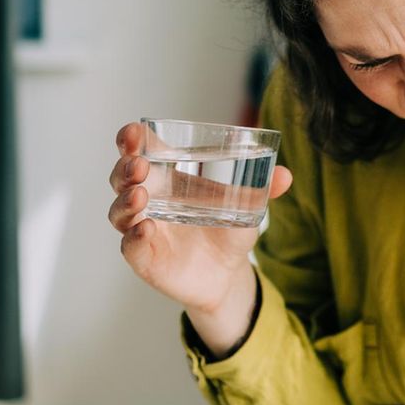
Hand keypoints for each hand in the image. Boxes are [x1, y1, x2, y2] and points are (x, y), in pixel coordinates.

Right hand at [107, 121, 292, 315]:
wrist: (227, 273)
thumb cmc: (226, 228)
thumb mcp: (247, 205)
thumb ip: (264, 189)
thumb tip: (285, 176)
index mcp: (168, 176)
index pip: (139, 151)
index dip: (131, 139)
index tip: (135, 132)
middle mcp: (148, 199)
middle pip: (122, 177)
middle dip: (125, 167)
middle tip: (138, 164)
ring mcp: (142, 228)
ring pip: (119, 211)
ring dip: (126, 201)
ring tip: (140, 196)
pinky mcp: (144, 256)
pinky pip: (130, 246)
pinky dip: (135, 237)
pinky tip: (146, 229)